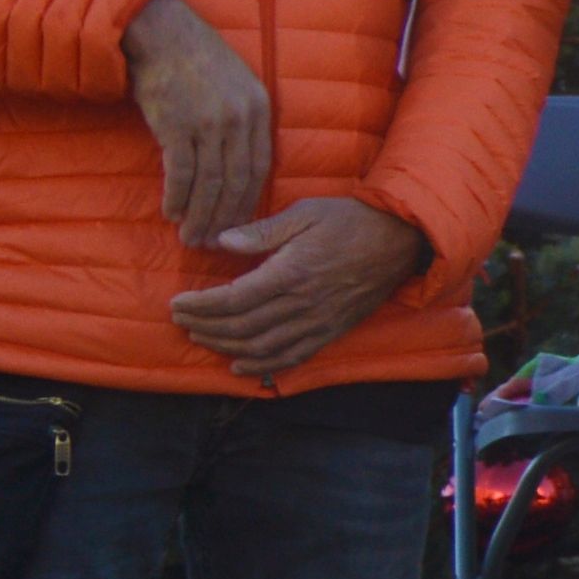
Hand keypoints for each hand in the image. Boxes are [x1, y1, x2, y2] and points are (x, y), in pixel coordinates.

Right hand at [123, 0, 275, 240]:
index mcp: (259, 108)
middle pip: (237, 182)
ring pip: (209, 183)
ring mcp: (208, 122)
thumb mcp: (237, 85)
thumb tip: (240, 166)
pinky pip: (180, 172)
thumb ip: (243, 122)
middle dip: (226, 218)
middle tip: (213, 243)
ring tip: (191, 237)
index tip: (241, 226)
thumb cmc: (196, 62)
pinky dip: (177, 197)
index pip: (260, 168)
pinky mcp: (175, 124)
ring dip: (200, 215)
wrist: (162, 33)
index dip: (250, 202)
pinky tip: (172, 213)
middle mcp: (238, 118)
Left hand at [165, 196, 429, 382]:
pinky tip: (240, 365)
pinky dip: (262, 366)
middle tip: (181, 322)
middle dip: (205, 327)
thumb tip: (222, 242)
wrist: (401, 239)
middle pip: (242, 328)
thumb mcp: (305, 212)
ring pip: (262, 347)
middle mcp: (303, 304)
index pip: (233, 299)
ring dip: (226, 347)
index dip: (201, 306)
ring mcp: (318, 322)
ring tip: (202, 339)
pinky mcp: (331, 331)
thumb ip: (262, 231)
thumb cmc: (351, 219)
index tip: (177, 304)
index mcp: (292, 272)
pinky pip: (292, 357)